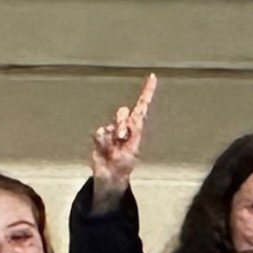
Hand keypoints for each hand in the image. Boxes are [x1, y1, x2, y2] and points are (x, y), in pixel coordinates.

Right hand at [87, 73, 156, 202]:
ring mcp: (111, 130)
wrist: (110, 175)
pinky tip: (105, 150)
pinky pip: (100, 133)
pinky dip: (102, 142)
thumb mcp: (132, 151)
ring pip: (110, 124)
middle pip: (122, 112)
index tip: (152, 77)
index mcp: (136, 128)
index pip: (142, 105)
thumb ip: (130, 136)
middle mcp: (124, 125)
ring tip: (114, 149)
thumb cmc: (124, 164)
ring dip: (112, 136)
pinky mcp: (100, 136)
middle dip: (121, 124)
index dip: (147, 91)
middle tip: (121, 138)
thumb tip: (122, 128)